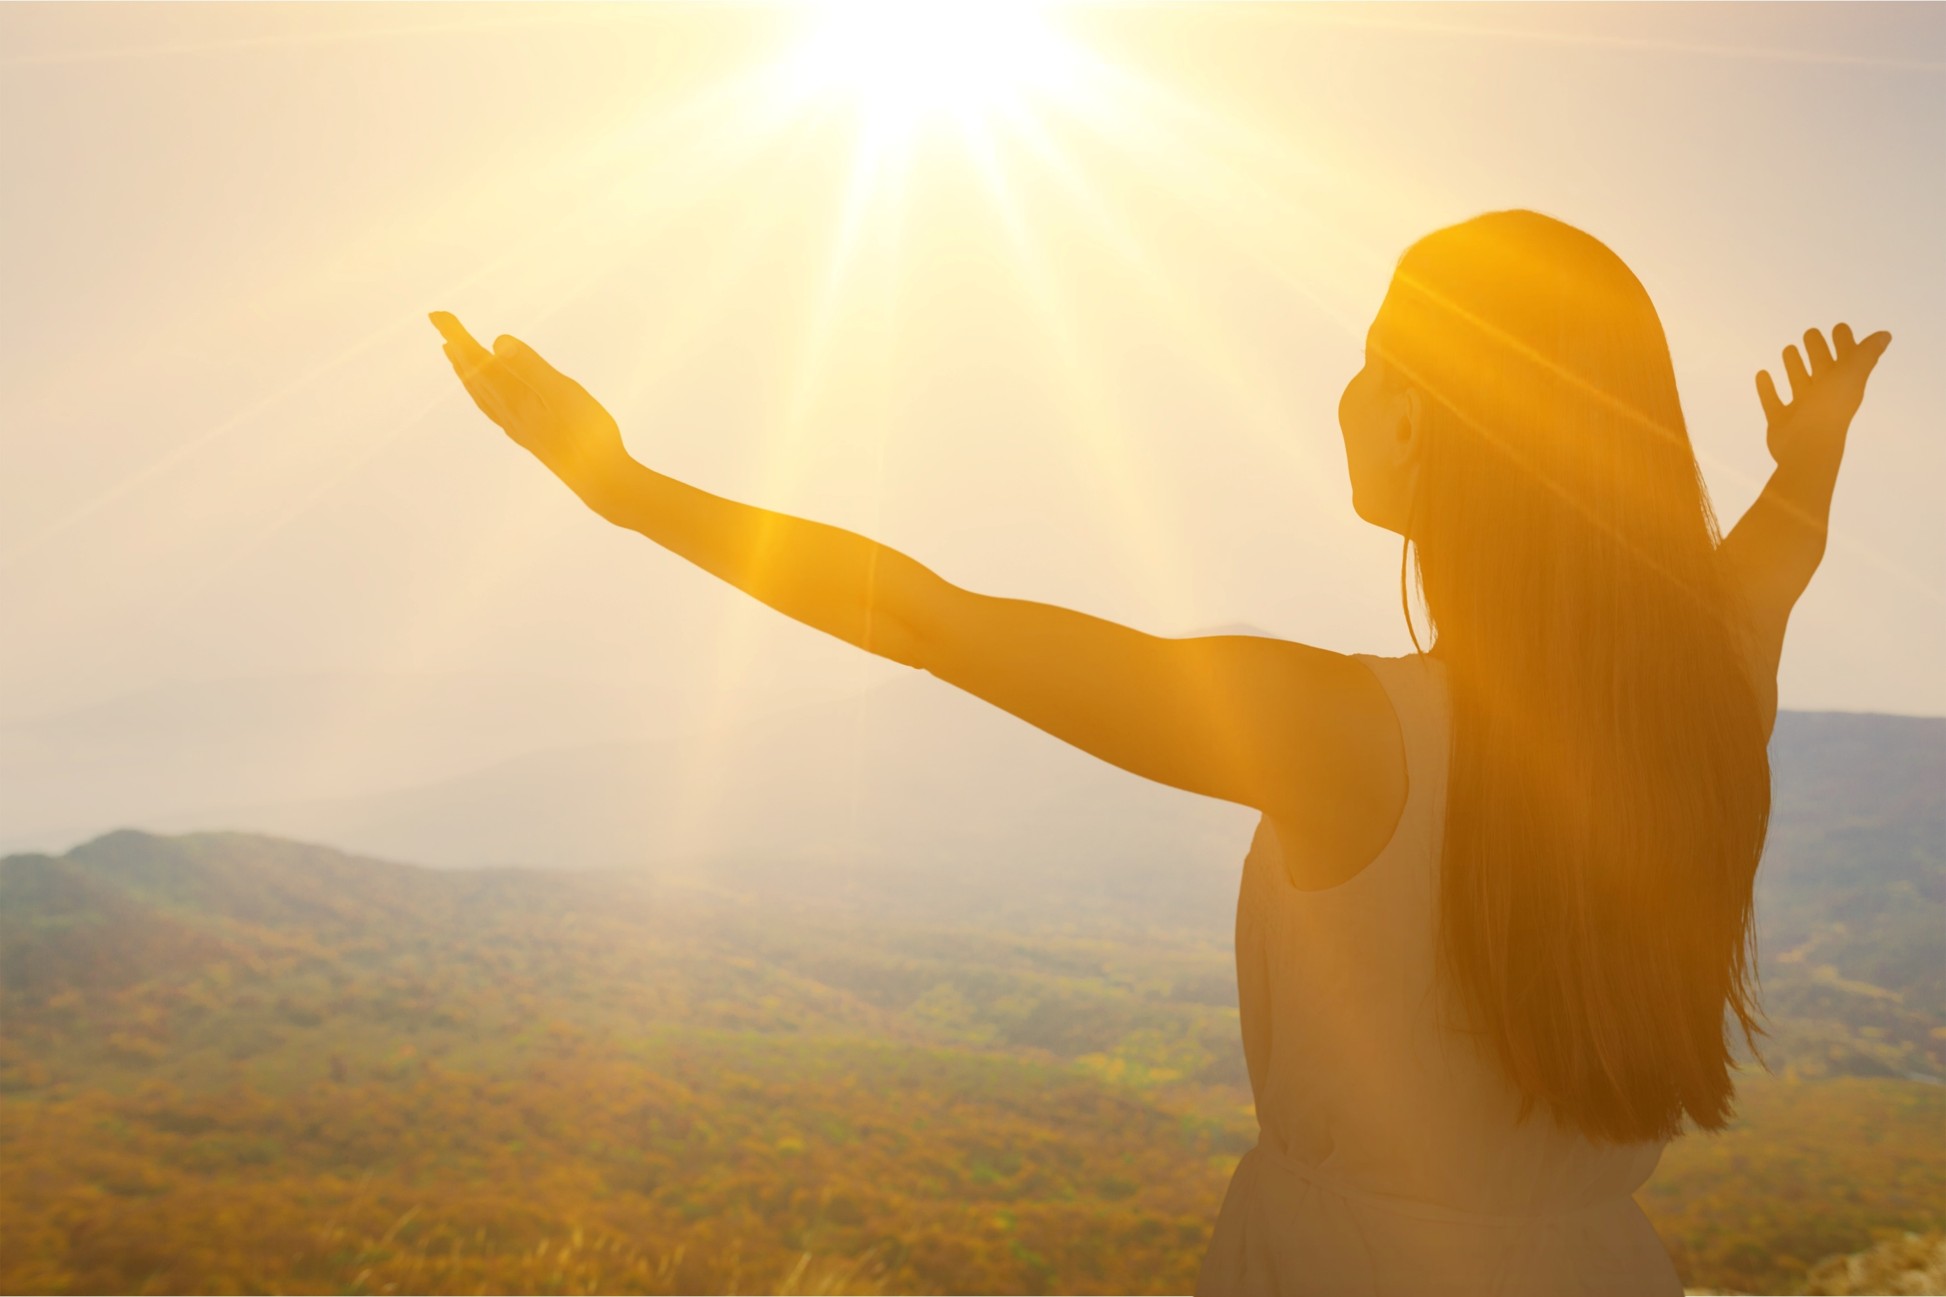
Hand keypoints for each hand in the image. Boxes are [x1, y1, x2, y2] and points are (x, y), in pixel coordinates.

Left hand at [430, 311, 632, 494]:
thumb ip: (531, 368)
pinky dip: (484, 394)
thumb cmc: (588, 436)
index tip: (436, 314)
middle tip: (441, 324)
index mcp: (514, 398)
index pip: (477, 361)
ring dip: (466, 371)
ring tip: (455, 355)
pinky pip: (494, 409)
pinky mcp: (530, 436)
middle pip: (473, 375)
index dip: (456, 335)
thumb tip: (497, 342)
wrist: (601, 481)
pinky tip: (492, 396)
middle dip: (457, 347)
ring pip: (481, 394)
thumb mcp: (563, 393)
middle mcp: (508, 413)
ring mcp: (518, 427)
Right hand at [1757, 324, 1890, 469]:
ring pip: (1798, 381)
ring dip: (1794, 366)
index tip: (1839, 327)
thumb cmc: (1830, 409)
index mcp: (1843, 384)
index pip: (1846, 359)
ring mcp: (1802, 409)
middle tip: (1810, 333)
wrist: (1807, 448)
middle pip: (1821, 367)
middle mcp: (1824, 395)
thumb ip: (1866, 354)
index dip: (1845, 343)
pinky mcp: (1781, 421)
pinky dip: (1767, 388)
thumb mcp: (1851, 375)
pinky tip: (1762, 374)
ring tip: (1788, 349)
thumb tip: (1885, 335)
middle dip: (1817, 350)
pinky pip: (1773, 401)